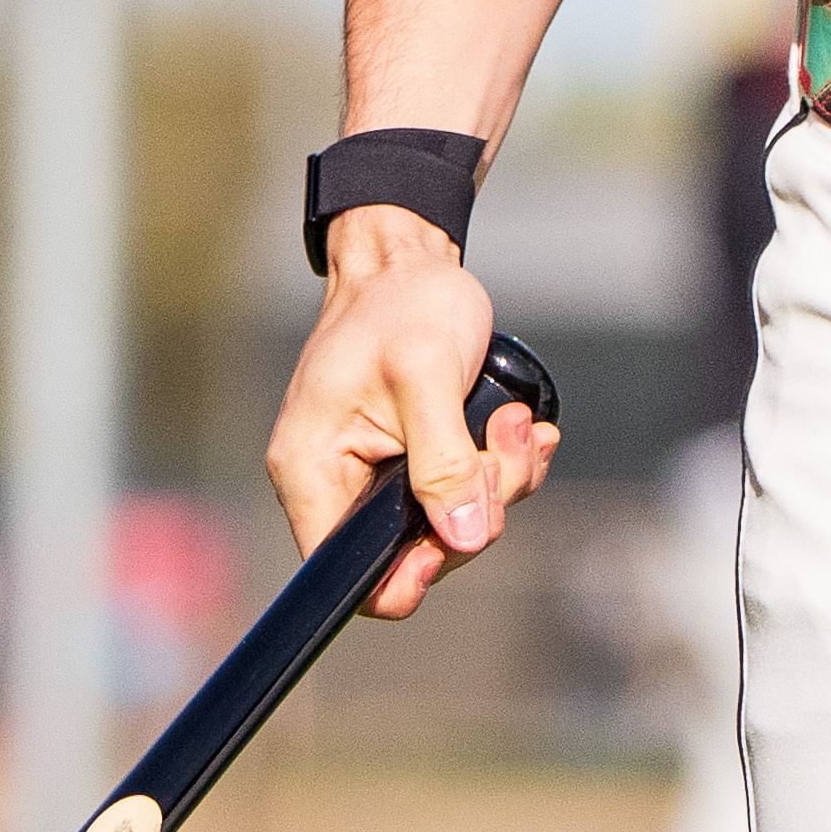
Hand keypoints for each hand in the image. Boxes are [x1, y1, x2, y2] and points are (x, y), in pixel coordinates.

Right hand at [262, 209, 559, 619]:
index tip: (457, 529)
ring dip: (499, 479)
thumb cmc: (402, 303)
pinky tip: (518, 424)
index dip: (407, 574)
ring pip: (452, 526)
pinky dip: (503, 466)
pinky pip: (467, 495)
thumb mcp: (425, 374)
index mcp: (312, 471)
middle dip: (475, 506)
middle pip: (414, 553)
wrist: (409, 257)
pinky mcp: (415, 462)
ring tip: (512, 418)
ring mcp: (378, 476)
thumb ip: (443, 460)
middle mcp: (337, 484)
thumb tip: (463, 538)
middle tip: (501, 438)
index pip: (344, 574)